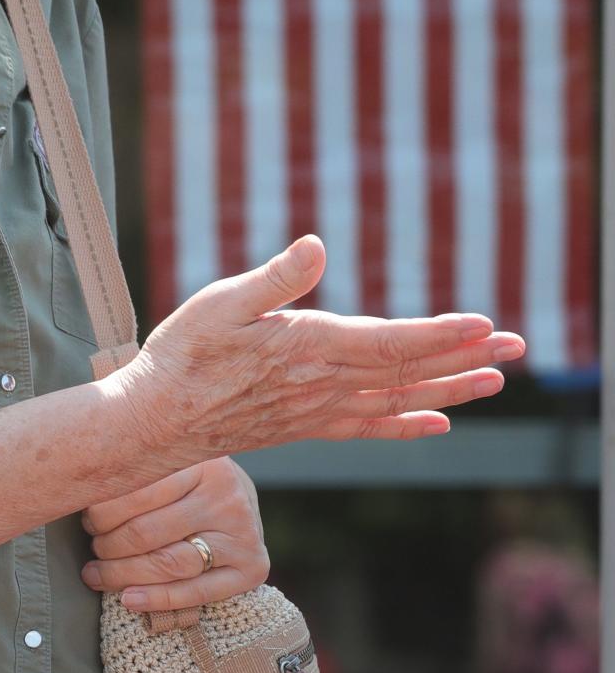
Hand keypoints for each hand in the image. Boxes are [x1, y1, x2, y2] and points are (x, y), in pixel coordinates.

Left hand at [79, 458, 267, 612]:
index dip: (103, 510)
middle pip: (149, 532)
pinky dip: (157, 599)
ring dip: (123, 574)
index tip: (86, 517)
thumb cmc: (192, 476)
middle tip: (92, 548)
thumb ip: (138, 462)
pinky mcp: (252, 568)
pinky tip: (128, 599)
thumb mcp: (173, 457)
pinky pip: (197, 592)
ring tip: (97, 575)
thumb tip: (81, 462)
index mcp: (204, 461)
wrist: (242, 497)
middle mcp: (227, 496)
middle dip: (108, 545)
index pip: (140, 492)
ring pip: (169, 564)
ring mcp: (243, 534)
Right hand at [115, 235, 525, 466]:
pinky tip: (438, 423)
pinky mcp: (308, 426)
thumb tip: (317, 245)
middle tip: (516, 348)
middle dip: (465, 359)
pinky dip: (409, 424)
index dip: (440, 334)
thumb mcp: (220, 301)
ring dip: (452, 389)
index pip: (389, 342)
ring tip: (496, 380)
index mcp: (308, 347)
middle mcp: (324, 385)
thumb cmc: (183, 353)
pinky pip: (371, 427)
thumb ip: (275, 277)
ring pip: (399, 400)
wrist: (157, 420)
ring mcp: (319, 411)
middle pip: (408, 372)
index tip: (483, 325)